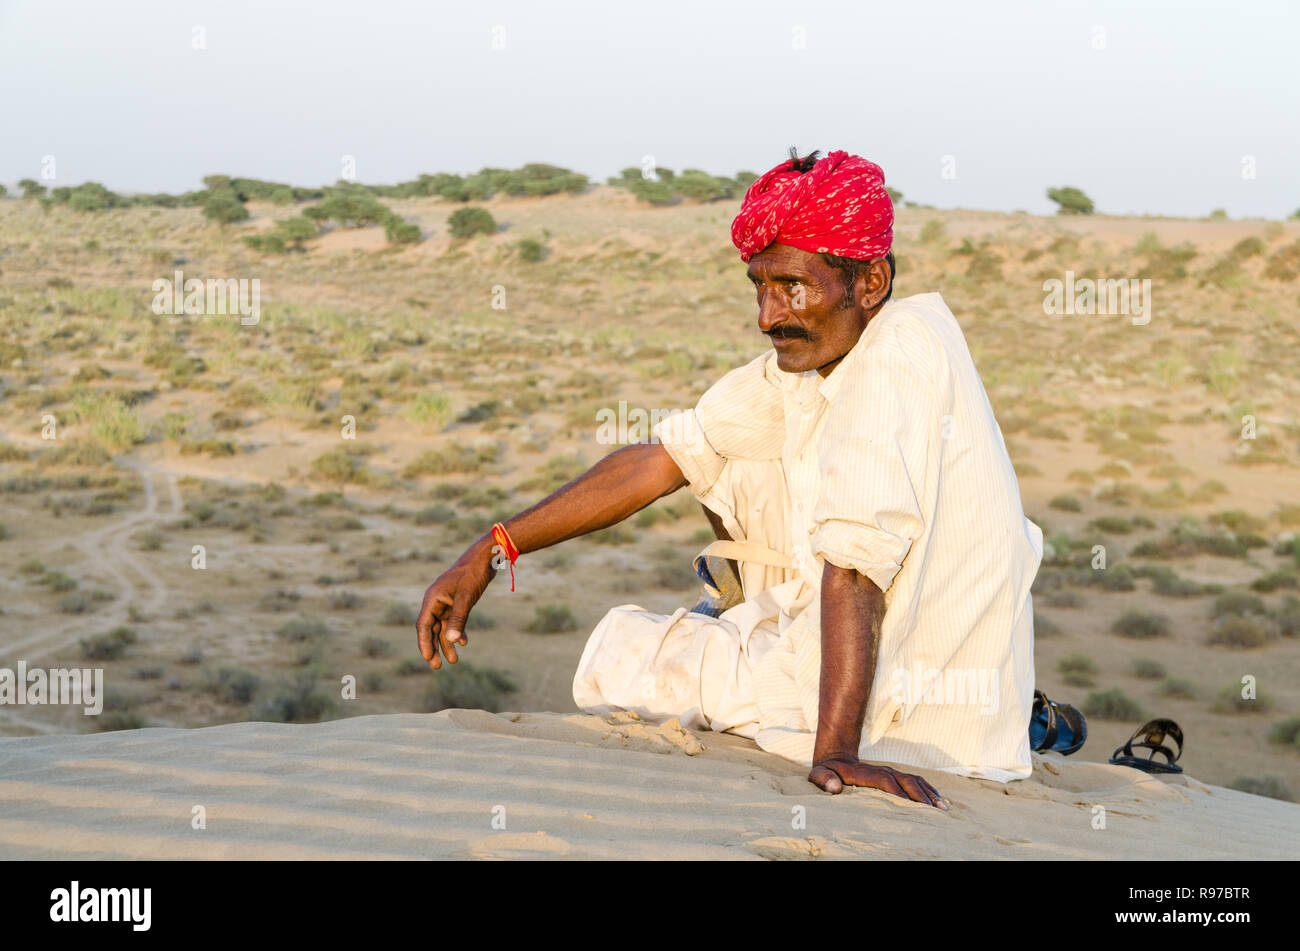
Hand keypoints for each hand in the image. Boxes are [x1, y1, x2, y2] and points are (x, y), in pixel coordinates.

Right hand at [415, 536, 496, 669]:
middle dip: (434, 648)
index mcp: (432, 598)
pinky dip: (457, 631)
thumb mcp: (467, 597)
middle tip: (436, 667)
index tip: (427, 659)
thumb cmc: (473, 574)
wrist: (485, 557)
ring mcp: (446, 601)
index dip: (424, 643)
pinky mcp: (456, 601)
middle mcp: (436, 601)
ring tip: (454, 661)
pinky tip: (463, 642)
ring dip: (447, 643)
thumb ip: (458, 618)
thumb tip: (450, 641)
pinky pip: (453, 620)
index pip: (423, 625)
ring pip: (443, 627)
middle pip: (431, 629)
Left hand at [809, 756, 947, 809]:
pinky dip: (930, 791)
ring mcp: (891, 772)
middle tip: (933, 812)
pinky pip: (917, 782)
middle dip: (920, 796)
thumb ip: (824, 780)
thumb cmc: (827, 772)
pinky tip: (940, 802)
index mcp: (866, 773)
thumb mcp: (819, 775)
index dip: (897, 792)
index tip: (909, 806)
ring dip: (929, 793)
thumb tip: (834, 787)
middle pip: (905, 780)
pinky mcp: (896, 776)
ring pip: (915, 780)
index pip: (885, 781)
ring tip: (943, 809)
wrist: (836, 758)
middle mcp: (882, 770)